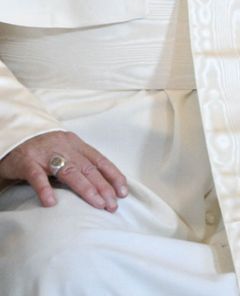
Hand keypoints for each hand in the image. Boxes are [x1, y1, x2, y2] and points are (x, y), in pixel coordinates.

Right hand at [0, 130, 127, 210]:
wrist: (15, 136)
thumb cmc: (43, 148)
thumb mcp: (65, 150)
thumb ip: (79, 163)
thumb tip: (99, 183)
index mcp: (76, 145)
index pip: (100, 160)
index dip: (113, 175)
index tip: (124, 191)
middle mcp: (66, 148)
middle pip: (89, 168)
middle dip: (104, 186)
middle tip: (113, 204)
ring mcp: (47, 155)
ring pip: (70, 171)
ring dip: (86, 189)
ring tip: (97, 204)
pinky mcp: (27, 162)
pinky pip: (37, 176)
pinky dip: (45, 189)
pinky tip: (51, 203)